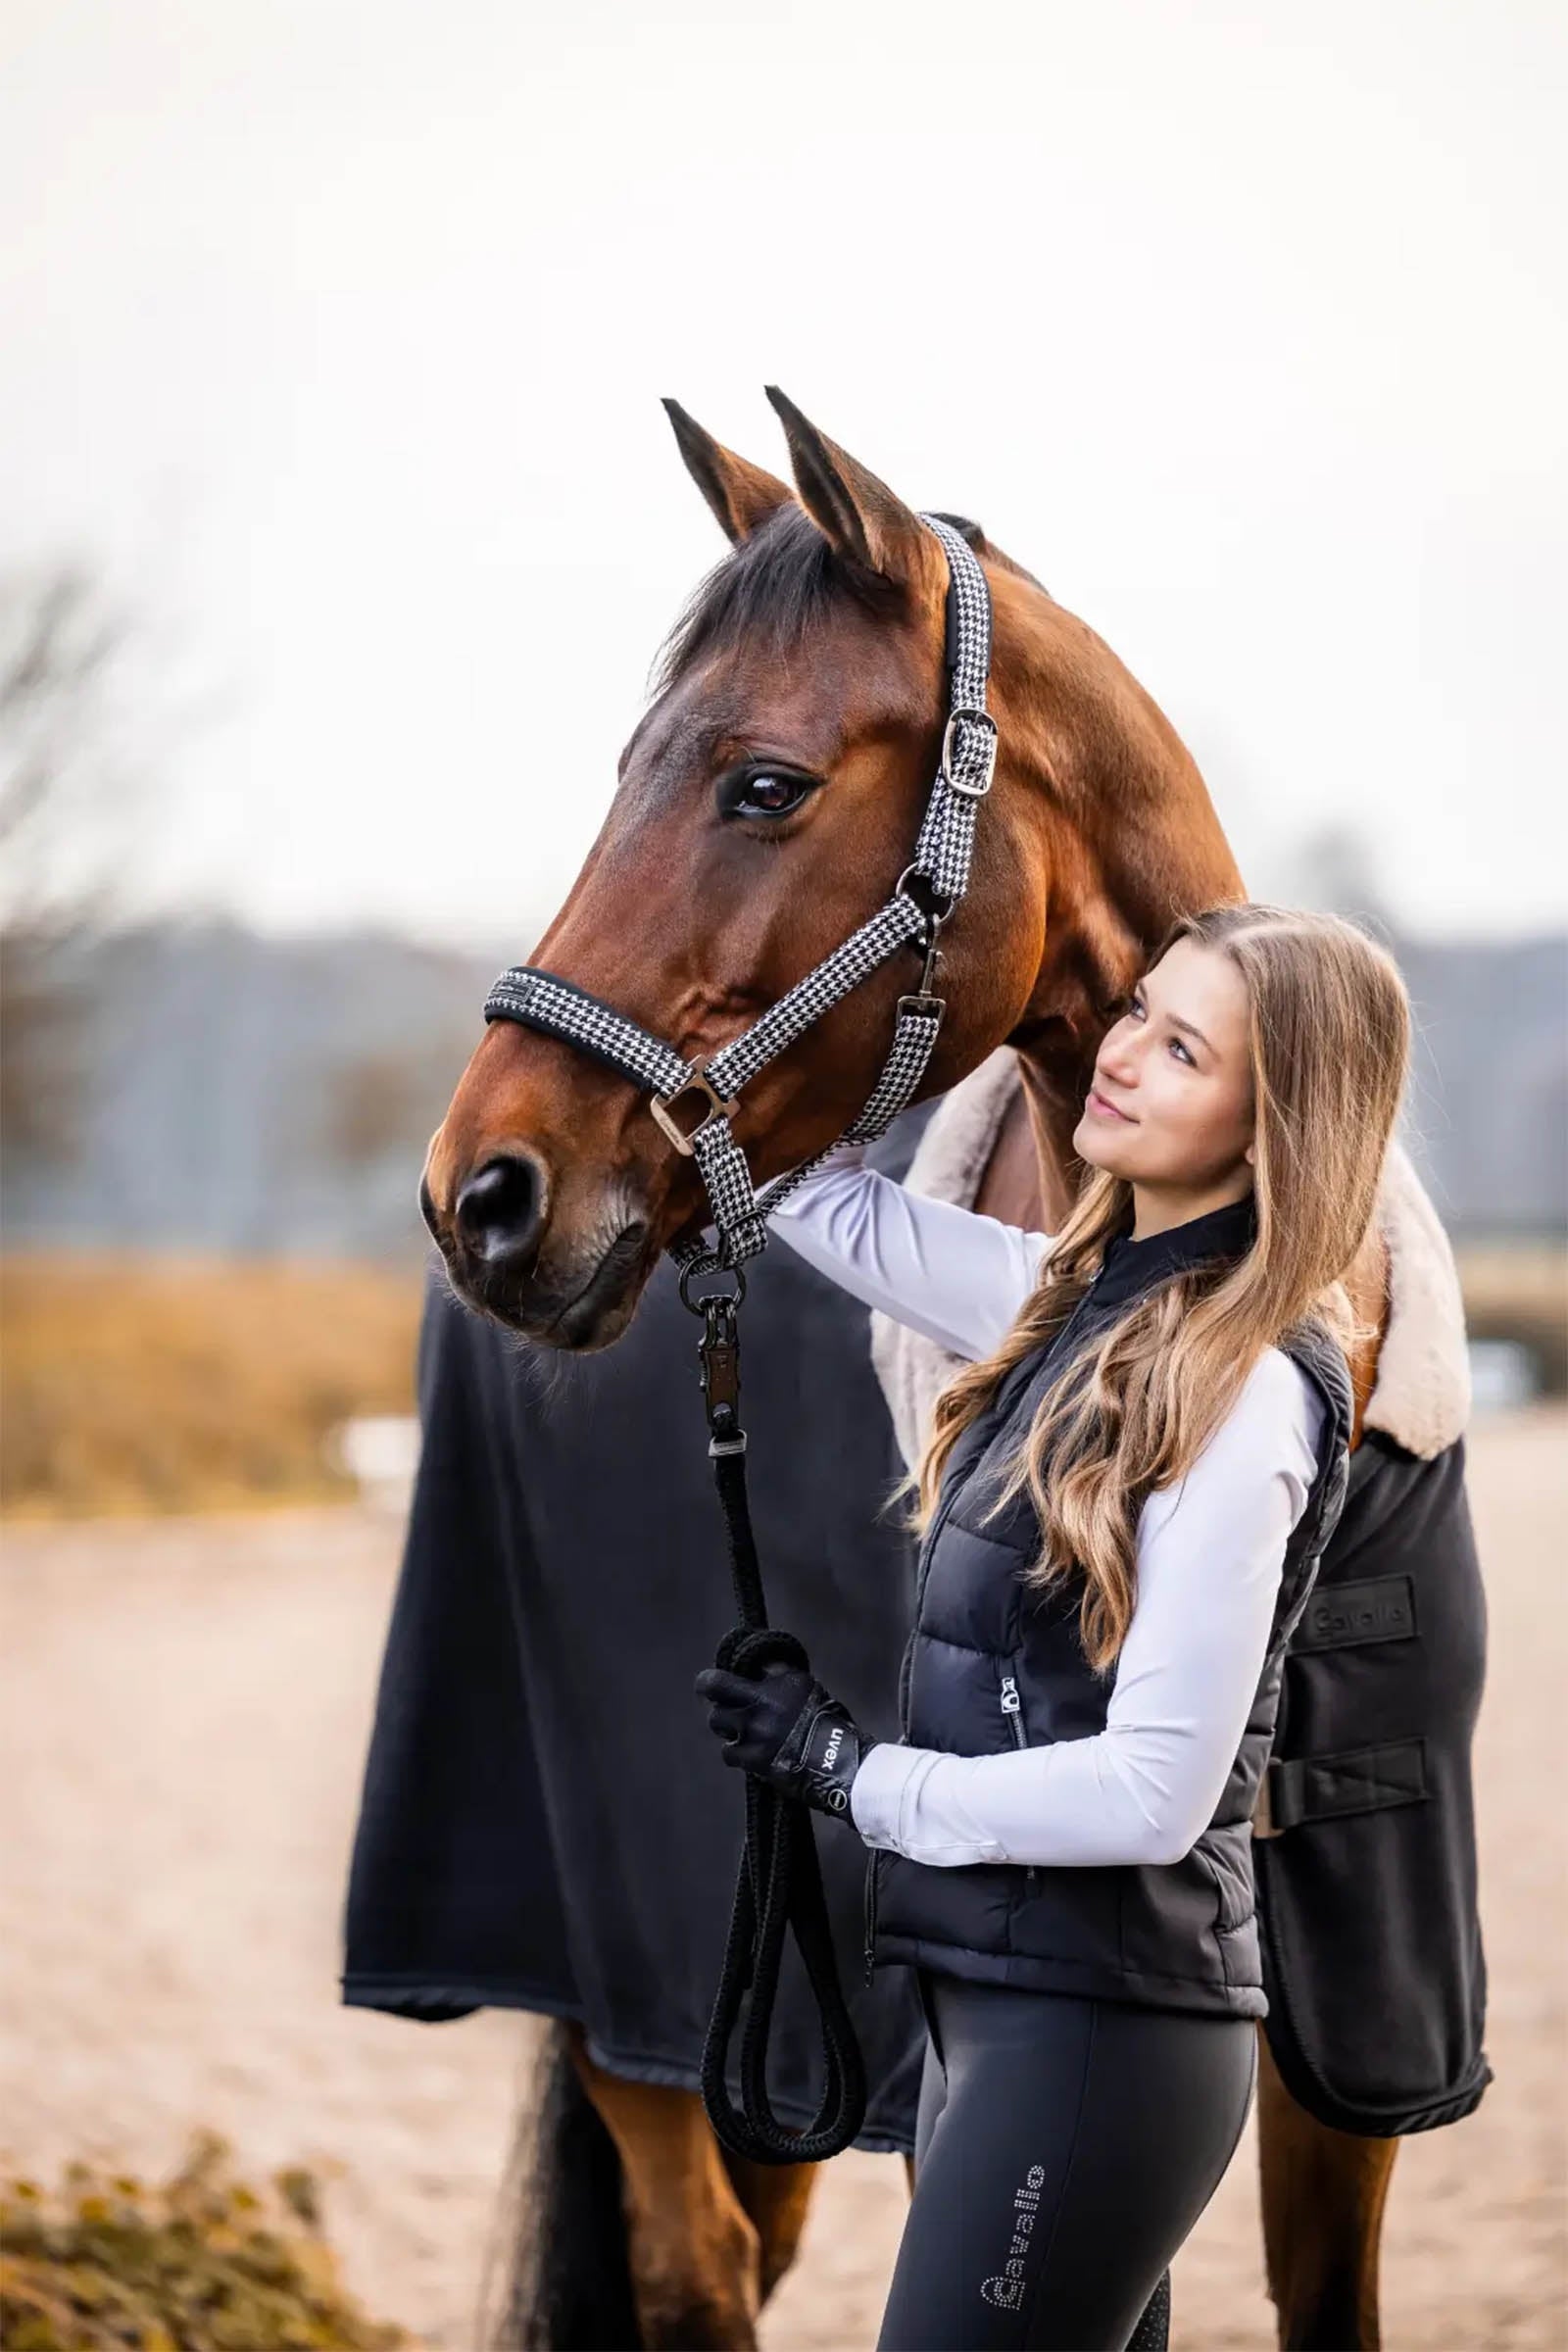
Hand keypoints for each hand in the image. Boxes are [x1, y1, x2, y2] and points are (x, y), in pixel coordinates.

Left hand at [695, 1656, 874, 1819]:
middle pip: (714, 1700)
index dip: (709, 1680)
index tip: (711, 1684)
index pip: (722, 1679)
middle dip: (718, 1703)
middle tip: (727, 1708)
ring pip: (718, 1725)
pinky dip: (736, 1753)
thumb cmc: (825, 1720)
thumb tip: (755, 1668)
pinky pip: (729, 1753)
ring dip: (727, 1728)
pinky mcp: (755, 1760)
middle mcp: (761, 1706)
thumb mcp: (804, 1687)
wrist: (839, 1760)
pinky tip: (749, 1752)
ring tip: (743, 1731)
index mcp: (773, 1685)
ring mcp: (755, 1734)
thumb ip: (777, 1675)